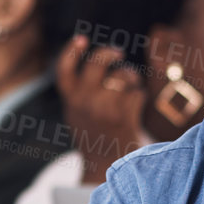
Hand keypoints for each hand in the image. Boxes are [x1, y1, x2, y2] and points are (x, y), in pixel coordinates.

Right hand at [57, 35, 145, 184]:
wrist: (108, 164)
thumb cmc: (95, 134)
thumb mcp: (77, 113)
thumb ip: (78, 90)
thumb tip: (87, 55)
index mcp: (70, 100)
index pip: (65, 70)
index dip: (71, 51)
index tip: (81, 39)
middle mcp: (84, 102)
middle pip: (99, 62)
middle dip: (110, 53)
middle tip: (118, 54)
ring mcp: (104, 108)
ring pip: (122, 75)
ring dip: (130, 78)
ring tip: (130, 87)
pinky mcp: (124, 116)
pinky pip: (137, 92)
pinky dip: (139, 96)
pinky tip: (135, 106)